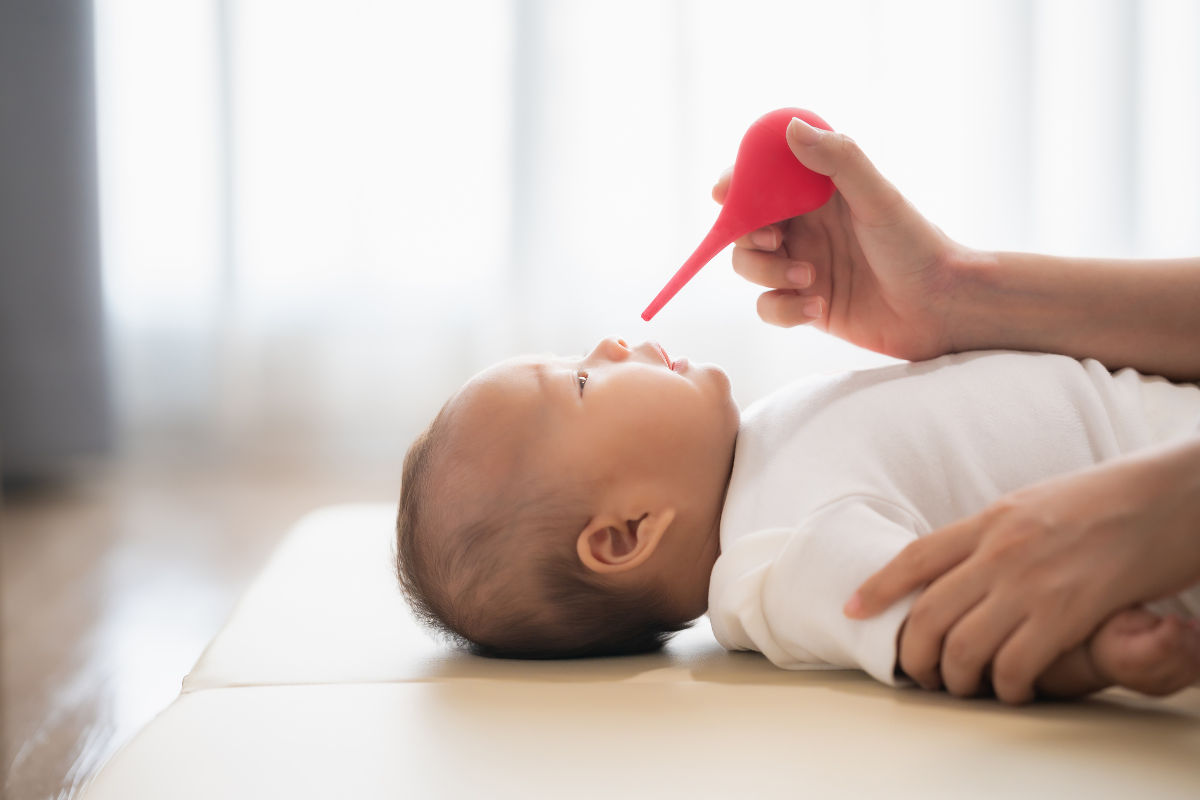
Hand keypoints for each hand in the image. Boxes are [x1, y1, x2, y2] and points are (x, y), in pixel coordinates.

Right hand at [713, 117, 966, 361]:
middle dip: (747, 235)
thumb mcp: (879, 198)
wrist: (943, 307)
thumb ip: (838, 161)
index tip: (724, 193)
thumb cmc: (918, 246)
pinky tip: (817, 307)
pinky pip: (769, 307)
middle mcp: (806, 228)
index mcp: (819, 195)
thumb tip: (791, 129)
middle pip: (746, 227)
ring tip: (809, 278)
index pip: (764, 180)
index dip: (738, 183)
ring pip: (750, 267)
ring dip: (768, 273)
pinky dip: (784, 309)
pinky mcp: (805, 306)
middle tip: (771, 241)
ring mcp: (802, 267)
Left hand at [846, 436, 1199, 703]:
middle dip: (913, 654)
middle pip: (928, 613)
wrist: (1174, 495)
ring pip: (963, 647)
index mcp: (992, 520)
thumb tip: (964, 561)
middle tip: (918, 673)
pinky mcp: (1068, 612)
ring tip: (964, 687)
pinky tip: (1015, 690)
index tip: (852, 609)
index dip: (876, 587)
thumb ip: (996, 534)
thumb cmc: (1111, 500)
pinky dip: (1008, 687)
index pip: (915, 557)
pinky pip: (1015, 665)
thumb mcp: (1036, 504)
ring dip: (957, 679)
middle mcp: (1001, 550)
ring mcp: (1031, 582)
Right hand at [1035, 608, 1199, 697]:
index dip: (1174, 628)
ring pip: (1193, 665)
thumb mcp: (1116, 615)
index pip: (1163, 647)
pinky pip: (1195, 672)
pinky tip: (1186, 637)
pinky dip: (1196, 652)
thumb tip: (1177, 622)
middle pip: (1181, 656)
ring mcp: (1159, 688)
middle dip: (1184, 634)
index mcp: (1126, 659)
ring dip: (1193, 643)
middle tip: (1172, 621)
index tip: (1170, 616)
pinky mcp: (1171, 689)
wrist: (1099, 660)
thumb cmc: (1105, 633)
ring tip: (1180, 627)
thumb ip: (1144, 617)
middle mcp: (1143, 679)